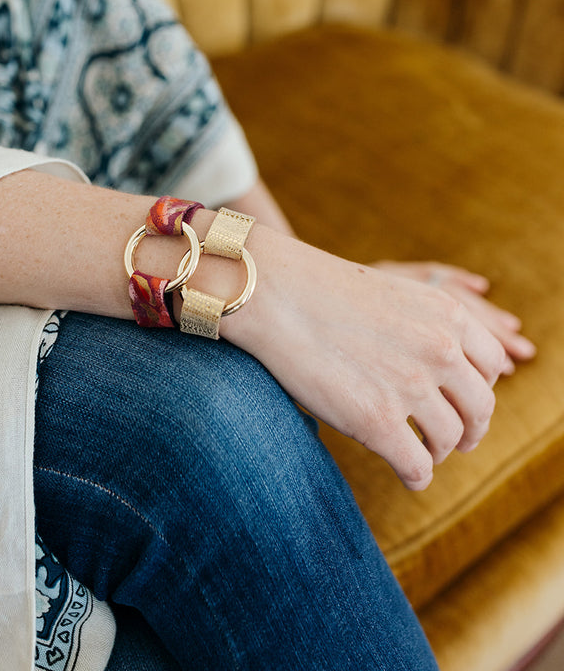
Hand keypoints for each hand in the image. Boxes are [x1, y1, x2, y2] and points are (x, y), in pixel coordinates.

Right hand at [220, 232, 509, 490]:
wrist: (274, 292)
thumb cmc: (324, 291)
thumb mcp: (397, 294)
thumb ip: (431, 327)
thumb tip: (449, 373)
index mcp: (449, 314)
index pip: (493, 365)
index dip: (478, 388)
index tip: (461, 401)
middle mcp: (440, 349)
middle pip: (481, 408)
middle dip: (470, 429)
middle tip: (455, 440)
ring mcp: (410, 386)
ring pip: (450, 440)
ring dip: (438, 452)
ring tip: (421, 452)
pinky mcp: (377, 421)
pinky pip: (417, 467)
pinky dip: (416, 476)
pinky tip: (405, 474)